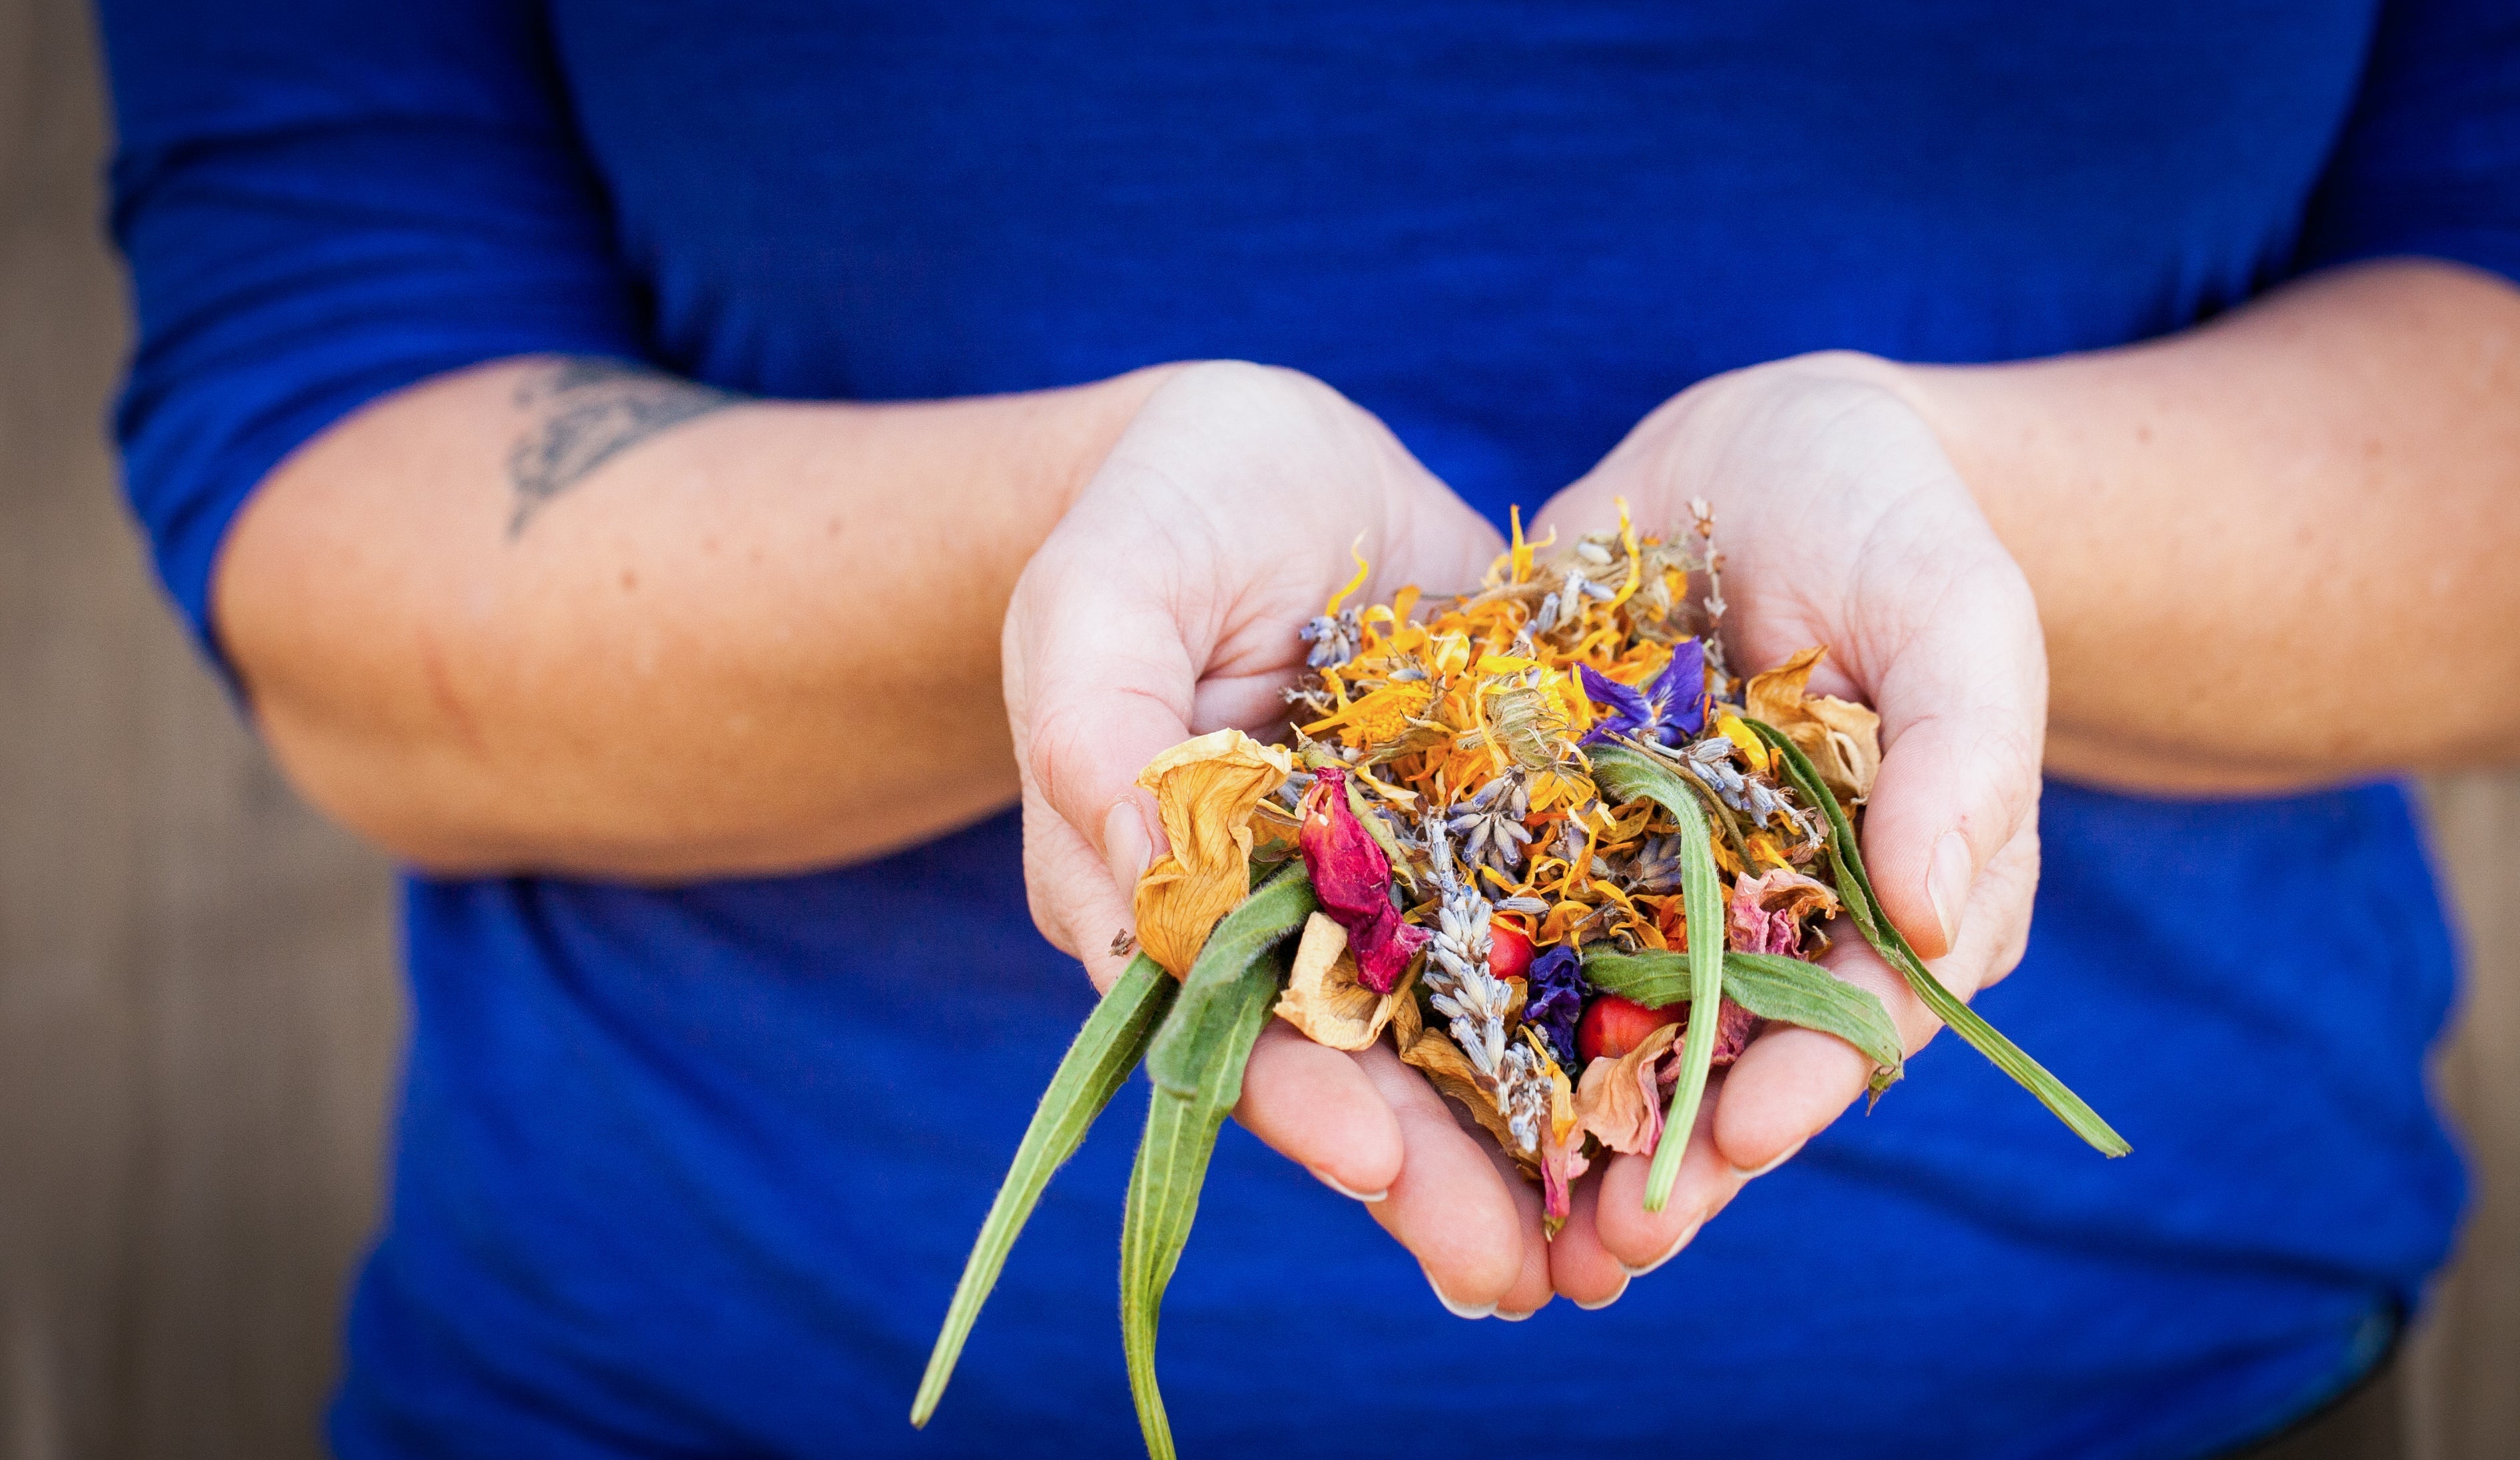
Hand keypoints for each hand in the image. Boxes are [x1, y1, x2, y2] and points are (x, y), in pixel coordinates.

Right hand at [1003, 361, 1558, 1316]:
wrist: (1282, 461)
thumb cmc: (1161, 511)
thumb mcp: (1106, 585)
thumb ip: (1093, 715)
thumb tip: (1138, 878)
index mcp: (1173, 893)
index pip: (1220, 1017)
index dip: (1288, 1091)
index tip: (1365, 1155)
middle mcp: (1288, 923)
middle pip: (1351, 1067)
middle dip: (1428, 1172)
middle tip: (1514, 1275)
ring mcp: (1399, 894)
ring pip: (1464, 1037)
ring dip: (1528, 1141)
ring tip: (1613, 1245)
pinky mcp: (1501, 846)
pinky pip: (1559, 944)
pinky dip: (1611, 1025)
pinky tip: (1684, 1095)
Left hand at [1529, 353, 2048, 1305]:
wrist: (1761, 449)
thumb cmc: (1897, 529)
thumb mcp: (1958, 612)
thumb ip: (1965, 754)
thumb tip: (1933, 919)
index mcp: (1870, 901)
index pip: (1845, 1018)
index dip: (1800, 1085)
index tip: (1747, 1138)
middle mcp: (1746, 919)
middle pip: (1708, 1060)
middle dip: (1662, 1157)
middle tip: (1606, 1250)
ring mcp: (1632, 883)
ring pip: (1590, 1027)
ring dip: (1551, 1127)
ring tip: (1501, 1226)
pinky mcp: (1528, 830)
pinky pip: (1486, 923)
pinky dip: (1450, 1000)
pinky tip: (1389, 1062)